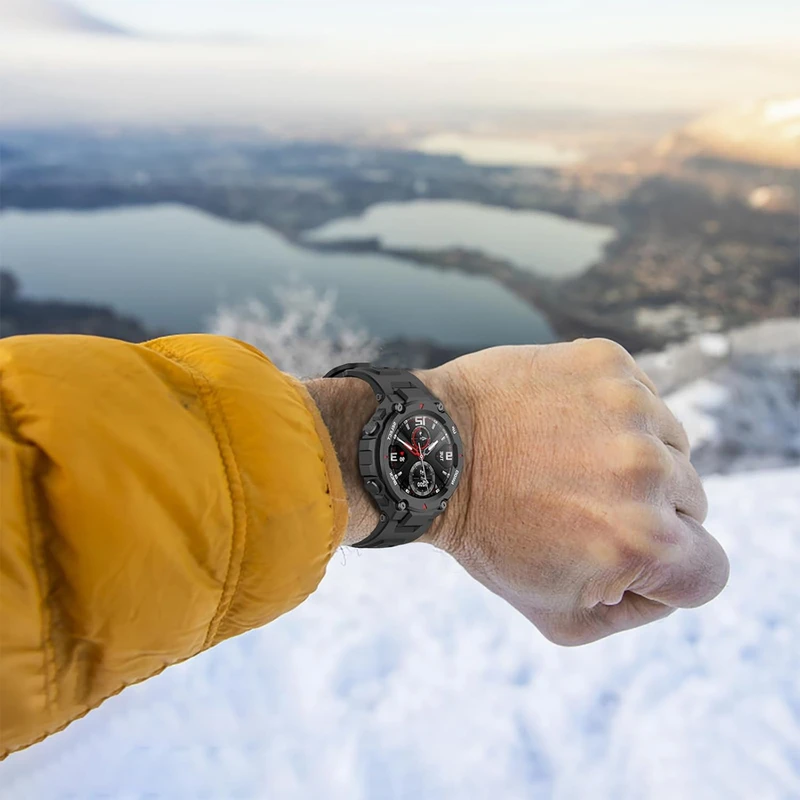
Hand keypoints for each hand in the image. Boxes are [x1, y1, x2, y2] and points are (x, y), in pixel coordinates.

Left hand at [418, 340, 728, 644]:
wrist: (430, 451)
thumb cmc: (487, 535)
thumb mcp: (560, 615)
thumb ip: (636, 611)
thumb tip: (668, 579)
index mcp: (640, 540)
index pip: (709, 572)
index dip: (668, 575)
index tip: (623, 555)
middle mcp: (646, 469)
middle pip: (693, 505)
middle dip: (646, 514)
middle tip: (579, 505)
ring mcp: (629, 407)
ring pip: (672, 448)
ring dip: (634, 460)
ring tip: (567, 462)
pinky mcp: (607, 363)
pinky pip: (644, 399)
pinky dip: (614, 415)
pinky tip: (565, 425)